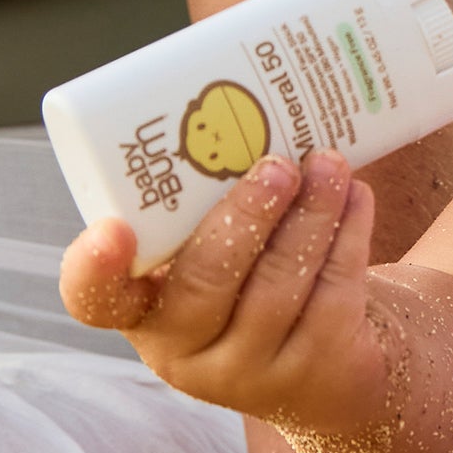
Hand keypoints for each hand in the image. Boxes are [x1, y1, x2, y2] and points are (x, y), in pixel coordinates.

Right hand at [58, 152, 383, 436]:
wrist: (329, 360)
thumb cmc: (255, 279)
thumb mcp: (216, 250)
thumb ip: (208, 195)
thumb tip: (233, 80)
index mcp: (141, 310)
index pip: (96, 301)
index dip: (95, 269)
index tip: (112, 230)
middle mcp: (184, 353)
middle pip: (205, 284)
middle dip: (244, 216)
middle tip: (277, 164)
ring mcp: (251, 372)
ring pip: (278, 288)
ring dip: (310, 216)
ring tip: (329, 163)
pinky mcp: (317, 371)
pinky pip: (333, 298)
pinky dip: (349, 239)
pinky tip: (357, 198)